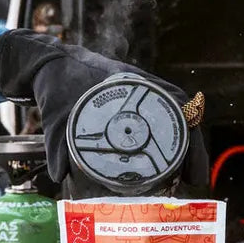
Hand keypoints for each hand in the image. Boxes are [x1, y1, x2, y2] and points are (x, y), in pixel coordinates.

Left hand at [0, 29, 207, 186]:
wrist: (49, 63)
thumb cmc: (57, 82)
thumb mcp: (56, 115)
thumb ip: (56, 146)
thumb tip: (59, 175)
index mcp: (129, 83)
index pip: (174, 106)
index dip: (189, 137)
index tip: (193, 165)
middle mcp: (141, 86)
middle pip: (181, 115)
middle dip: (192, 148)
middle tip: (194, 179)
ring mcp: (139, 92)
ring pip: (173, 117)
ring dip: (183, 143)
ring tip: (186, 174)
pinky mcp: (131, 100)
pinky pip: (159, 117)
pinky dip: (168, 136)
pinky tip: (169, 159)